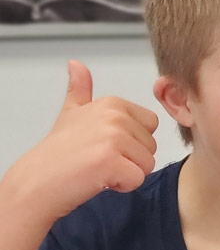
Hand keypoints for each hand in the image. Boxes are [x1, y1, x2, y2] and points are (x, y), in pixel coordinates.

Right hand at [4, 60, 158, 221]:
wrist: (39, 180)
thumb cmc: (59, 151)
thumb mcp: (71, 112)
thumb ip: (79, 89)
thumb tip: (75, 64)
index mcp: (112, 103)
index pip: (151, 125)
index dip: (133, 141)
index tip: (106, 144)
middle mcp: (115, 117)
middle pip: (151, 146)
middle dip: (131, 159)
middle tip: (100, 159)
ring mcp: (113, 138)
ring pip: (147, 164)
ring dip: (127, 173)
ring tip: (99, 168)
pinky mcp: (111, 162)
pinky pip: (137, 179)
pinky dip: (122, 185)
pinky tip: (99, 179)